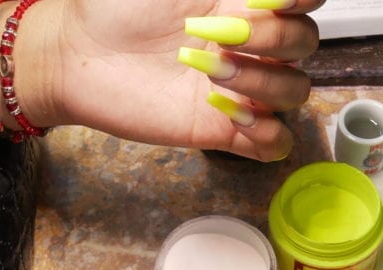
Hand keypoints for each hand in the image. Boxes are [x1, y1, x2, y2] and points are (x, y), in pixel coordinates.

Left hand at [22, 0, 320, 160]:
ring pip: (296, 91)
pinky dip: (267, 132)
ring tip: (211, 72)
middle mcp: (250, 45)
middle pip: (305, 44)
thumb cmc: (114, 7)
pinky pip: (276, 142)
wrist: (77, 54)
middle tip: (220, 33)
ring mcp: (241, 88)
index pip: (304, 2)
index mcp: (244, 4)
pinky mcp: (223, 129)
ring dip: (265, 81)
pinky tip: (231, 114)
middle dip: (273, 37)